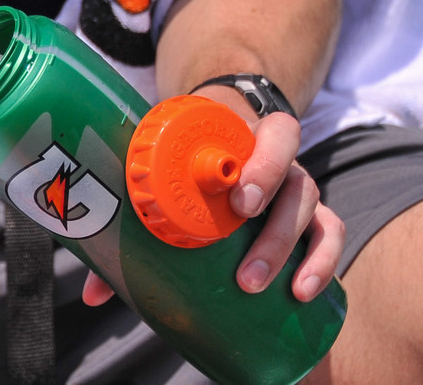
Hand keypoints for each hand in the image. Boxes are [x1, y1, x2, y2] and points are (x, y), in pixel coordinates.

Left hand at [83, 105, 344, 306]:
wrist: (218, 129)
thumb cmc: (184, 156)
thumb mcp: (161, 170)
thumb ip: (127, 223)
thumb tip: (92, 293)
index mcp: (245, 134)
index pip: (277, 133)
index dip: (264, 165)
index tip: (238, 201)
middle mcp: (278, 157)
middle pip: (296, 181)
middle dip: (274, 228)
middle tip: (245, 267)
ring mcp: (294, 186)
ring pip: (312, 210)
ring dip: (288, 250)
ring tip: (256, 284)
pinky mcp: (309, 214)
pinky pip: (330, 233)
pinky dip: (322, 262)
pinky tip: (302, 292)